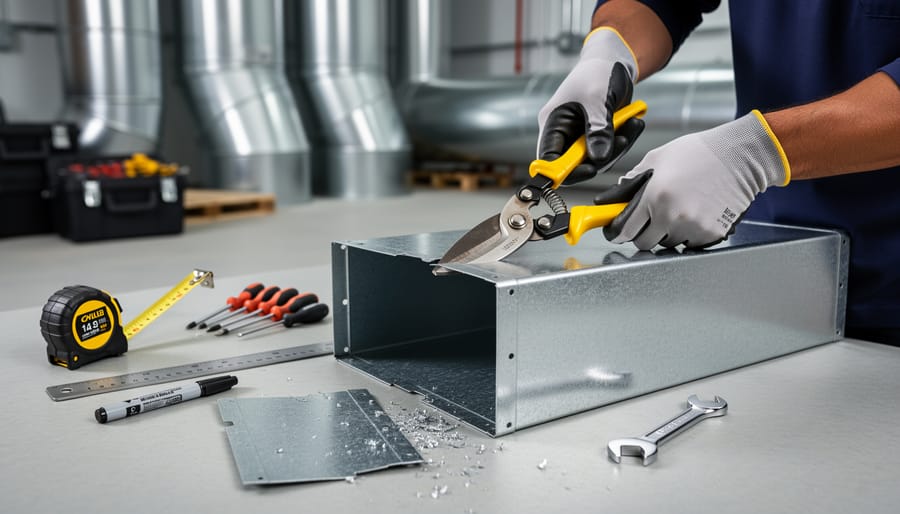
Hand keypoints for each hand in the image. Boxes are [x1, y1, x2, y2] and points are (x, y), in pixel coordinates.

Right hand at [537, 27, 642, 183]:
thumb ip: (598, 131)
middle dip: (600, 157)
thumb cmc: (597, 71)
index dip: (565, 171)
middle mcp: (563, 133)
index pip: (549, 159)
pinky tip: (634, 124)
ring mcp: (580, 136)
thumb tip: (598, 160)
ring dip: (617, 148)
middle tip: (621, 142)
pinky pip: (609, 149)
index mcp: (552, 123)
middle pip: (575, 163)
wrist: (613, 60)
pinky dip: (624, 140)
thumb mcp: (597, 100)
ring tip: (632, 126)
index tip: (589, 170)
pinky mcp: (597, 135)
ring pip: (596, 158)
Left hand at [593, 111, 790, 249]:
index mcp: (654, 196)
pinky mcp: (711, 234)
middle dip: (644, 233)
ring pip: (668, 244)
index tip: (619, 232)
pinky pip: (690, 244)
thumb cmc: (700, 153)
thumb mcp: (658, 158)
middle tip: (651, 220)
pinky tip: (695, 214)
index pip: (626, 230)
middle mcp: (671, 216)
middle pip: (645, 243)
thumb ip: (634, 179)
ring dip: (668, 234)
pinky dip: (689, 234)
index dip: (620, 232)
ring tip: (679, 211)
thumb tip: (618, 194)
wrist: (739, 157)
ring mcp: (692, 227)